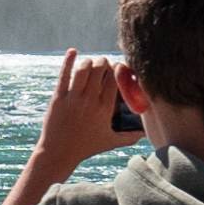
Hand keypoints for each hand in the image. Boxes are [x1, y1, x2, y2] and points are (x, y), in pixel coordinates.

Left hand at [15, 53, 129, 204]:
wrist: (59, 153)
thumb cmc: (86, 148)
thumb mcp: (110, 142)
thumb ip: (130, 137)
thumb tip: (145, 134)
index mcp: (105, 109)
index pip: (115, 80)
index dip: (118, 69)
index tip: (118, 68)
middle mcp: (90, 101)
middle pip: (100, 70)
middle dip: (104, 63)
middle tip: (104, 64)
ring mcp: (73, 98)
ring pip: (84, 69)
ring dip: (89, 62)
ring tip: (91, 64)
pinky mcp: (58, 98)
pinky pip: (64, 74)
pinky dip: (68, 60)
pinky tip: (73, 51)